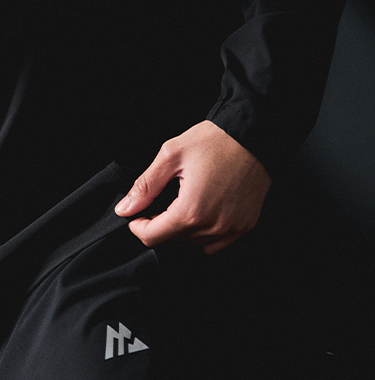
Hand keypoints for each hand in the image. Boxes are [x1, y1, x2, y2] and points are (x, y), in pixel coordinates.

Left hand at [114, 120, 271, 253]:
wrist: (253, 136)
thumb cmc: (215, 141)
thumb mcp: (170, 155)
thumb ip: (145, 186)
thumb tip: (125, 208)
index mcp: (191, 210)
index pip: (153, 237)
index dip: (138, 226)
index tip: (136, 214)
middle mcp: (213, 226)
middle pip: (173, 241)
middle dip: (160, 225)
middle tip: (160, 201)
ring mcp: (232, 228)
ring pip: (195, 244)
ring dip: (182, 230)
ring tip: (181, 203)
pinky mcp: (245, 225)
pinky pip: (217, 243)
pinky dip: (204, 234)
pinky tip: (201, 212)